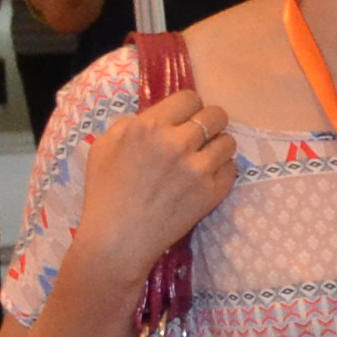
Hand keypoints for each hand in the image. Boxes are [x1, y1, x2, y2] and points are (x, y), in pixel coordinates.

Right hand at [82, 86, 237, 271]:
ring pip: (229, 141)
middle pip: (216, 115)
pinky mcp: (212, 191)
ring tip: (203, 159)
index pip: (190, 98)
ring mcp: (198, 168)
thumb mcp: (104, 146)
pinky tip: (204, 179)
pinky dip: (221, 172)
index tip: (185, 119)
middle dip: (210, 123)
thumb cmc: (105, 192)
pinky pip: (232, 169)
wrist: (118, 239)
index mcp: (149, 126)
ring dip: (218, 147)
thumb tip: (159, 116)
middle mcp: (177, 142)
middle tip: (200, 137)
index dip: (189, 107)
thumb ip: (132, 123)